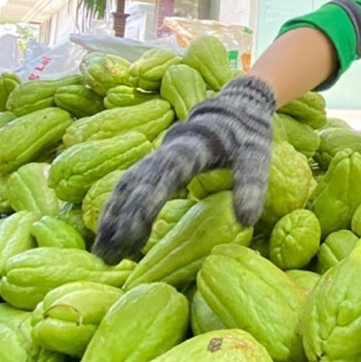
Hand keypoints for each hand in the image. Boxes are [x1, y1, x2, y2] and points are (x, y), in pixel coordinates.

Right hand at [92, 75, 275, 262]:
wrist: (235, 106)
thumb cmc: (247, 133)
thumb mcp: (256, 156)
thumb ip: (251, 185)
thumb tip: (245, 221)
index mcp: (191, 148)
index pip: (164, 175)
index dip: (147, 202)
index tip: (132, 233)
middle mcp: (167, 151)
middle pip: (136, 184)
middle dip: (120, 219)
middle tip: (109, 255)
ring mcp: (158, 157)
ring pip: (126, 185)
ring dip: (112, 216)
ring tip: (104, 252)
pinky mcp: (155, 164)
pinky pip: (129, 185)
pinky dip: (117, 208)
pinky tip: (111, 233)